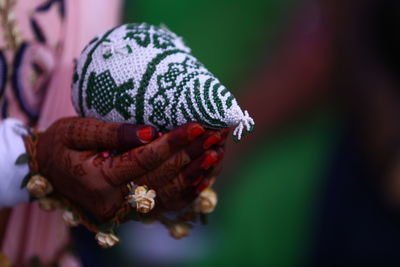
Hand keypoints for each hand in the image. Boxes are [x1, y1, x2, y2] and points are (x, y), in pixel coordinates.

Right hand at [33, 117, 226, 221]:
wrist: (47, 171)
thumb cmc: (60, 145)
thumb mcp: (76, 131)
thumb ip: (113, 133)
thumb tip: (151, 132)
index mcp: (98, 180)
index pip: (144, 160)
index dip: (172, 142)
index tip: (197, 124)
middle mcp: (114, 202)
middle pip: (163, 177)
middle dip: (192, 154)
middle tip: (216, 134)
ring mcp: (125, 210)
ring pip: (170, 194)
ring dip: (197, 172)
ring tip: (217, 151)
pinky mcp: (133, 210)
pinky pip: (167, 203)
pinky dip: (189, 190)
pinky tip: (206, 174)